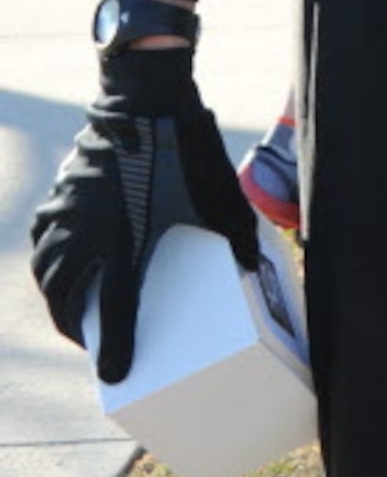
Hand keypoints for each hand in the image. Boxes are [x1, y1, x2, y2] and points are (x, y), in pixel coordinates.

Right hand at [28, 47, 259, 383]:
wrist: (147, 100)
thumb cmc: (188, 152)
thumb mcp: (219, 199)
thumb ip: (236, 238)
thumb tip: (252, 269)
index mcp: (125, 240)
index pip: (114, 309)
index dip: (115, 347)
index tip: (113, 376)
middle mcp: (85, 232)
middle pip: (65, 298)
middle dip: (77, 327)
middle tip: (96, 344)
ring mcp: (66, 212)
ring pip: (47, 270)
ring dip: (58, 296)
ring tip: (76, 310)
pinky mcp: (60, 194)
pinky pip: (45, 238)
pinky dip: (49, 259)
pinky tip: (61, 263)